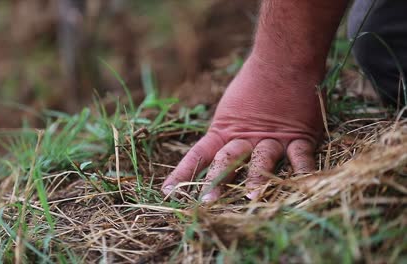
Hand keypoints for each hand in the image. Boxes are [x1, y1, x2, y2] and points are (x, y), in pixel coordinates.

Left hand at [162, 55, 324, 201]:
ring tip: (252, 196)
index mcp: (225, 131)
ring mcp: (273, 138)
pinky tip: (303, 187)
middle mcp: (246, 138)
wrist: (283, 60)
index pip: (198, 155)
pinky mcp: (300, 137)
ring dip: (257, 179)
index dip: (183, 173)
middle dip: (216, 181)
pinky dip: (303, 172)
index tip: (168, 192)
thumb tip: (214, 155)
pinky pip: (301, 157)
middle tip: (207, 201)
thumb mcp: (230, 110)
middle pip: (227, 161)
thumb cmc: (253, 84)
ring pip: (262, 160)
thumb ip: (225, 133)